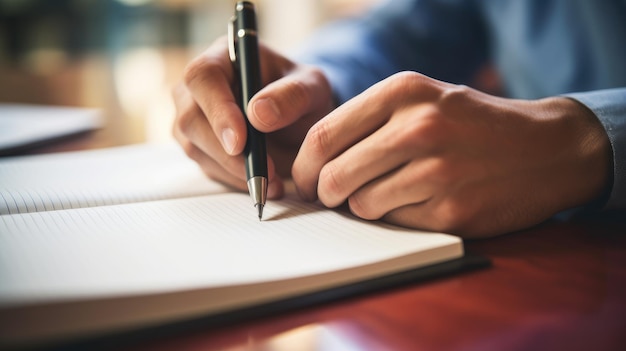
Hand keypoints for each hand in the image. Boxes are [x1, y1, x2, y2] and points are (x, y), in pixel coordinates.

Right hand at [173, 36, 334, 197]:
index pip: (203, 77)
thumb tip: (258, 114)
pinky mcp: (198, 145)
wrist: (300, 118)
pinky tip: (264, 183)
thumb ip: (293, 95)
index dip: (217, 110)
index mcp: (224, 56)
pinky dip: (235, 180)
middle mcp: (198, 86)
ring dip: (233, 171)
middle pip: (190, 118)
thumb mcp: (313, 88)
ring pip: (195, 148)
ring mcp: (193, 117)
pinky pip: (207, 167)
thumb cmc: (302, 94)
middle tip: (262, 172)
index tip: (241, 141)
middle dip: (225, 151)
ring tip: (272, 182)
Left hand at [292, 72, 611, 236]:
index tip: (304, 180)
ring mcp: (437, 170)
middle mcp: (419, 127)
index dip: (303, 166)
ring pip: (361, 204)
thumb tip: (313, 164)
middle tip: (331, 196)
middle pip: (335, 175)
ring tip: (387, 193)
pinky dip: (396, 217)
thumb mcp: (423, 100)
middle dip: (324, 193)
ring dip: (363, 206)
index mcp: (403, 92)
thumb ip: (368, 122)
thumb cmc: (472, 124)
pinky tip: (420, 201)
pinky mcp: (452, 209)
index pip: (323, 136)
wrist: (546, 148)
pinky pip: (394, 222)